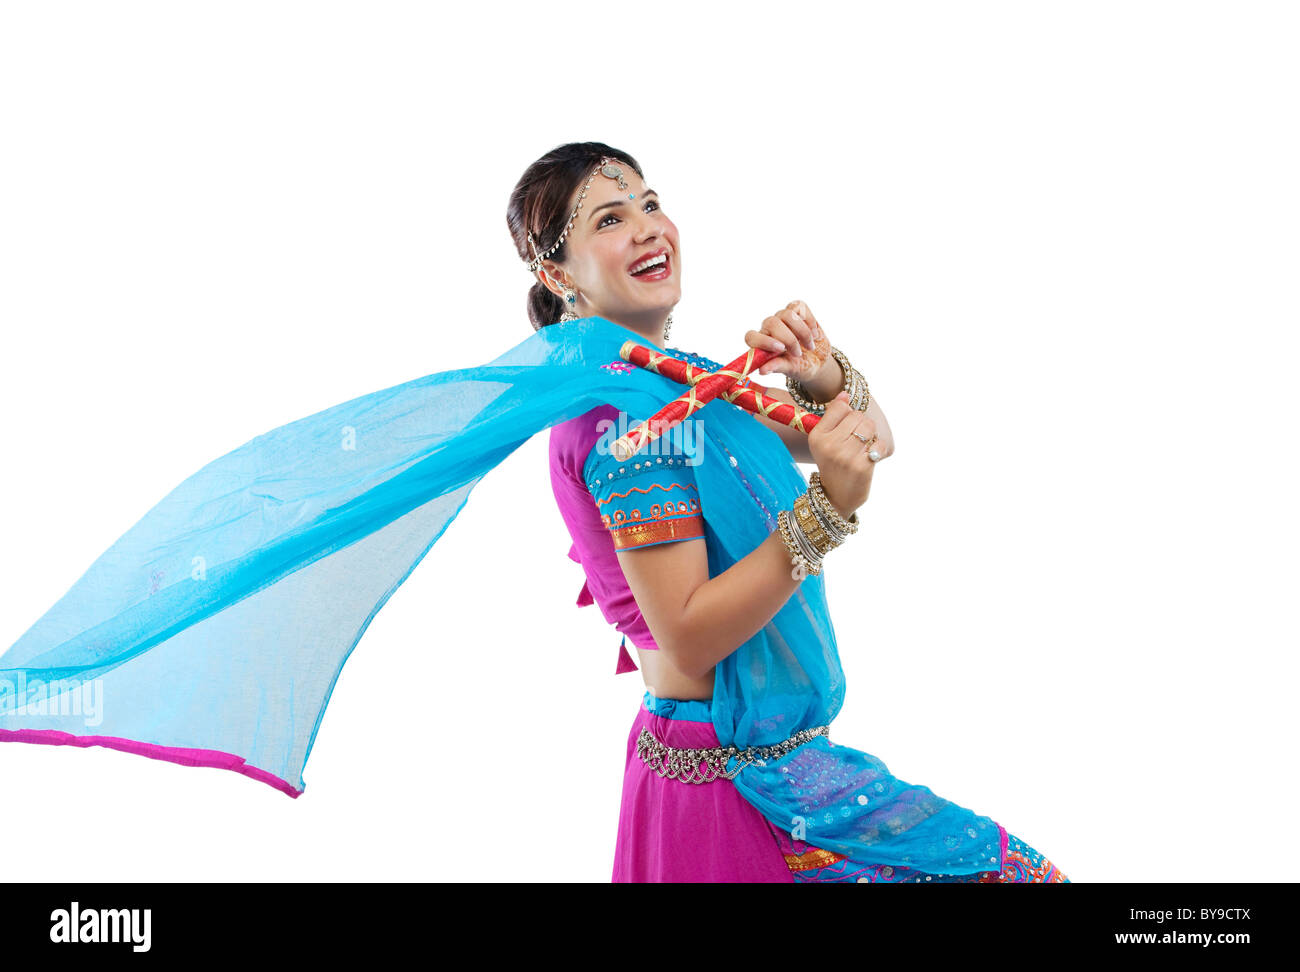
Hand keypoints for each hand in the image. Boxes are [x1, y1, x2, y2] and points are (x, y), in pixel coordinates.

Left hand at [744, 300, 832, 378]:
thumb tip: (762, 371)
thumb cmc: (800, 366)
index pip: (751, 336)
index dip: (763, 341)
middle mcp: (769, 329)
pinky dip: (810, 321)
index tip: (781, 349)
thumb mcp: (790, 369)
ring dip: (802, 332)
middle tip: (798, 354)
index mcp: (762, 344)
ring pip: (787, 314)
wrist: (819, 360)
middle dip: (789, 339)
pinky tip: (814, 334)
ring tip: (809, 346)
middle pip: (772, 323)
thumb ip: (776, 366)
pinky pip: (800, 306)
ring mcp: (783, 318)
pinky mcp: (797, 310)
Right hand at [807, 391, 877, 518]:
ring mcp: (846, 456)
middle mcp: (829, 444)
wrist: (836, 497)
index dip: (847, 415)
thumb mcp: (823, 441)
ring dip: (870, 436)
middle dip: (860, 425)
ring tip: (862, 448)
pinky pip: (879, 444)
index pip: (840, 406)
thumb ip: (833, 416)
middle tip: (854, 441)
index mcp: (817, 436)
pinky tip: (869, 457)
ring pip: (869, 427)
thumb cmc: (832, 464)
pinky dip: (878, 449)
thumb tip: (845, 394)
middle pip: (857, 415)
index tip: (844, 427)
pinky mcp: (862, 466)